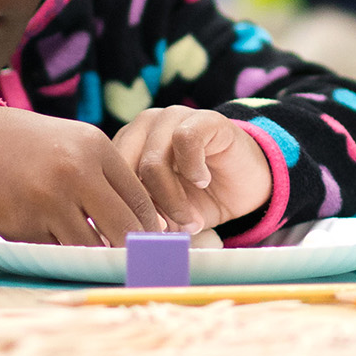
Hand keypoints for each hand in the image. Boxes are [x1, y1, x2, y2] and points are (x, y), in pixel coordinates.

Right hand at [0, 106, 170, 245]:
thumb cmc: (37, 149)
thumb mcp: (78, 145)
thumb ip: (112, 179)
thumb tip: (150, 226)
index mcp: (96, 148)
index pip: (140, 200)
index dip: (150, 228)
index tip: (154, 243)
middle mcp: (76, 172)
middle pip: (124, 228)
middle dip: (133, 250)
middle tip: (138, 261)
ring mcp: (50, 199)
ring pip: (92, 247)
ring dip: (99, 256)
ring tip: (103, 257)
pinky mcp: (27, 224)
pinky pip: (60, 251)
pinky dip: (67, 253)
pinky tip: (67, 246)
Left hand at [111, 106, 271, 233]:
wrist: (246, 184)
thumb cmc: (199, 199)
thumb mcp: (166, 212)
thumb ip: (144, 216)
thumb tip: (120, 235)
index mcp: (126, 145)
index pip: (109, 177)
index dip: (121, 210)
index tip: (136, 238)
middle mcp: (144, 126)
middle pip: (126, 170)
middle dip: (144, 208)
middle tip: (163, 232)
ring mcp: (173, 117)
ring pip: (153, 161)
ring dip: (171, 199)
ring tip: (189, 219)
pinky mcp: (205, 118)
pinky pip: (186, 140)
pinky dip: (192, 169)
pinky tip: (203, 183)